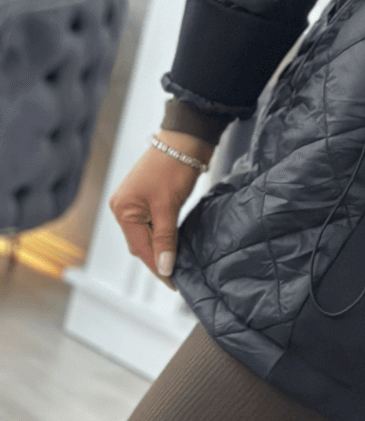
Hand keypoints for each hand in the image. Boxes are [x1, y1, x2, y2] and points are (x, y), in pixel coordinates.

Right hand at [108, 130, 212, 286]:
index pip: (140, 248)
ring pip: (146, 235)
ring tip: (177, 264)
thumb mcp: (168, 206)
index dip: (156, 267)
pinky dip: (161, 235)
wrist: (186, 138)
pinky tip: (173, 244)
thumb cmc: (174, 167)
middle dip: (157, 259)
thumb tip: (164, 267)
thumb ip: (165, 238)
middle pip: (140, 243)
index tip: (172, 282)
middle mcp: (124, 207)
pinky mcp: (148, 198)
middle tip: (177, 276)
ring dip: (160, 248)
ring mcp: (135, 202)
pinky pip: (151, 224)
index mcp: (123, 210)